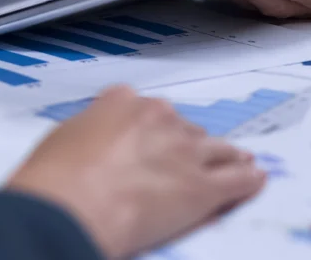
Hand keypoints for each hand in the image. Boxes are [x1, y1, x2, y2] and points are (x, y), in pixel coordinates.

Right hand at [7, 86, 264, 259]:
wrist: (70, 208)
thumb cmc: (55, 178)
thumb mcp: (63, 137)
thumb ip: (90, 130)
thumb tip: (96, 141)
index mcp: (121, 102)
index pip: (144, 105)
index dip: (148, 125)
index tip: (148, 136)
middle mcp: (157, 118)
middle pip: (183, 127)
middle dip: (185, 144)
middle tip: (182, 162)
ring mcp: (184, 152)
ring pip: (217, 149)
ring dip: (224, 157)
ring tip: (236, 162)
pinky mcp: (203, 188)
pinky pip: (238, 180)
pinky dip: (248, 180)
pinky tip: (254, 179)